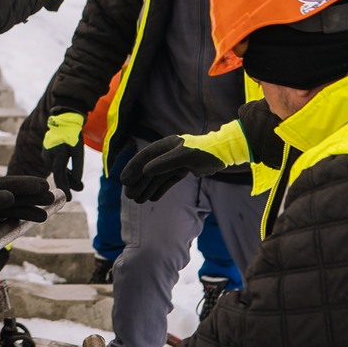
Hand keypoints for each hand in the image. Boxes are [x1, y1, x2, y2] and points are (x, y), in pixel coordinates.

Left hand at [0, 174, 52, 240]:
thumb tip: (10, 197)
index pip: (11, 184)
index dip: (28, 184)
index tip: (43, 185)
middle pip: (18, 196)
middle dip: (34, 197)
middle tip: (52, 197)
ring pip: (16, 209)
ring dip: (31, 211)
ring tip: (45, 216)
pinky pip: (9, 220)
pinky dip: (21, 221)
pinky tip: (32, 222)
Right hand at [42, 111, 84, 195]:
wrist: (63, 120)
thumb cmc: (73, 135)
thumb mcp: (78, 151)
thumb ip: (78, 167)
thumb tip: (77, 182)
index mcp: (57, 154)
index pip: (60, 175)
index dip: (65, 188)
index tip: (69, 199)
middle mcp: (48, 156)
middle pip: (58, 175)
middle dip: (67, 185)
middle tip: (73, 196)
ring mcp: (46, 155)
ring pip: (57, 171)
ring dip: (67, 178)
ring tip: (79, 185)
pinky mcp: (46, 154)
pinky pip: (55, 166)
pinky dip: (63, 171)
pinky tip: (71, 175)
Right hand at [120, 119, 249, 204]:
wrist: (223, 153)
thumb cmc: (204, 151)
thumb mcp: (184, 156)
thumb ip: (164, 163)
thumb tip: (145, 171)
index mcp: (165, 145)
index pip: (144, 157)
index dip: (132, 168)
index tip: (124, 181)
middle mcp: (168, 153)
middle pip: (149, 169)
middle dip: (138, 182)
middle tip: (129, 196)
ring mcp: (175, 162)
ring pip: (157, 176)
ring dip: (147, 188)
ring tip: (138, 200)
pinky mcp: (184, 169)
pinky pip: (168, 180)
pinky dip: (160, 189)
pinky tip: (153, 198)